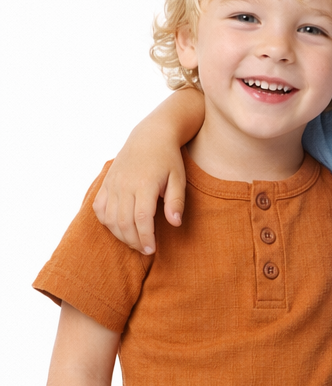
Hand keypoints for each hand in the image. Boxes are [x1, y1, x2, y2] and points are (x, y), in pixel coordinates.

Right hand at [93, 126, 186, 254]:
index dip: (146, 238)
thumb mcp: (178, 179)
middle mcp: (124, 184)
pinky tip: (119, 228)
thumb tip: (174, 224)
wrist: (150, 136)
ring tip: (135, 242)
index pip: (142, 218)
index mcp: (144, 184)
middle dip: (134, 241)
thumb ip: (176, 202)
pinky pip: (99, 208)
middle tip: (146, 250)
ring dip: (121, 235)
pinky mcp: (106, 183)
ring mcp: (112, 183)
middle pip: (124, 222)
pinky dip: (107, 222)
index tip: (152, 249)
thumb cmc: (168, 159)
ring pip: (109, 218)